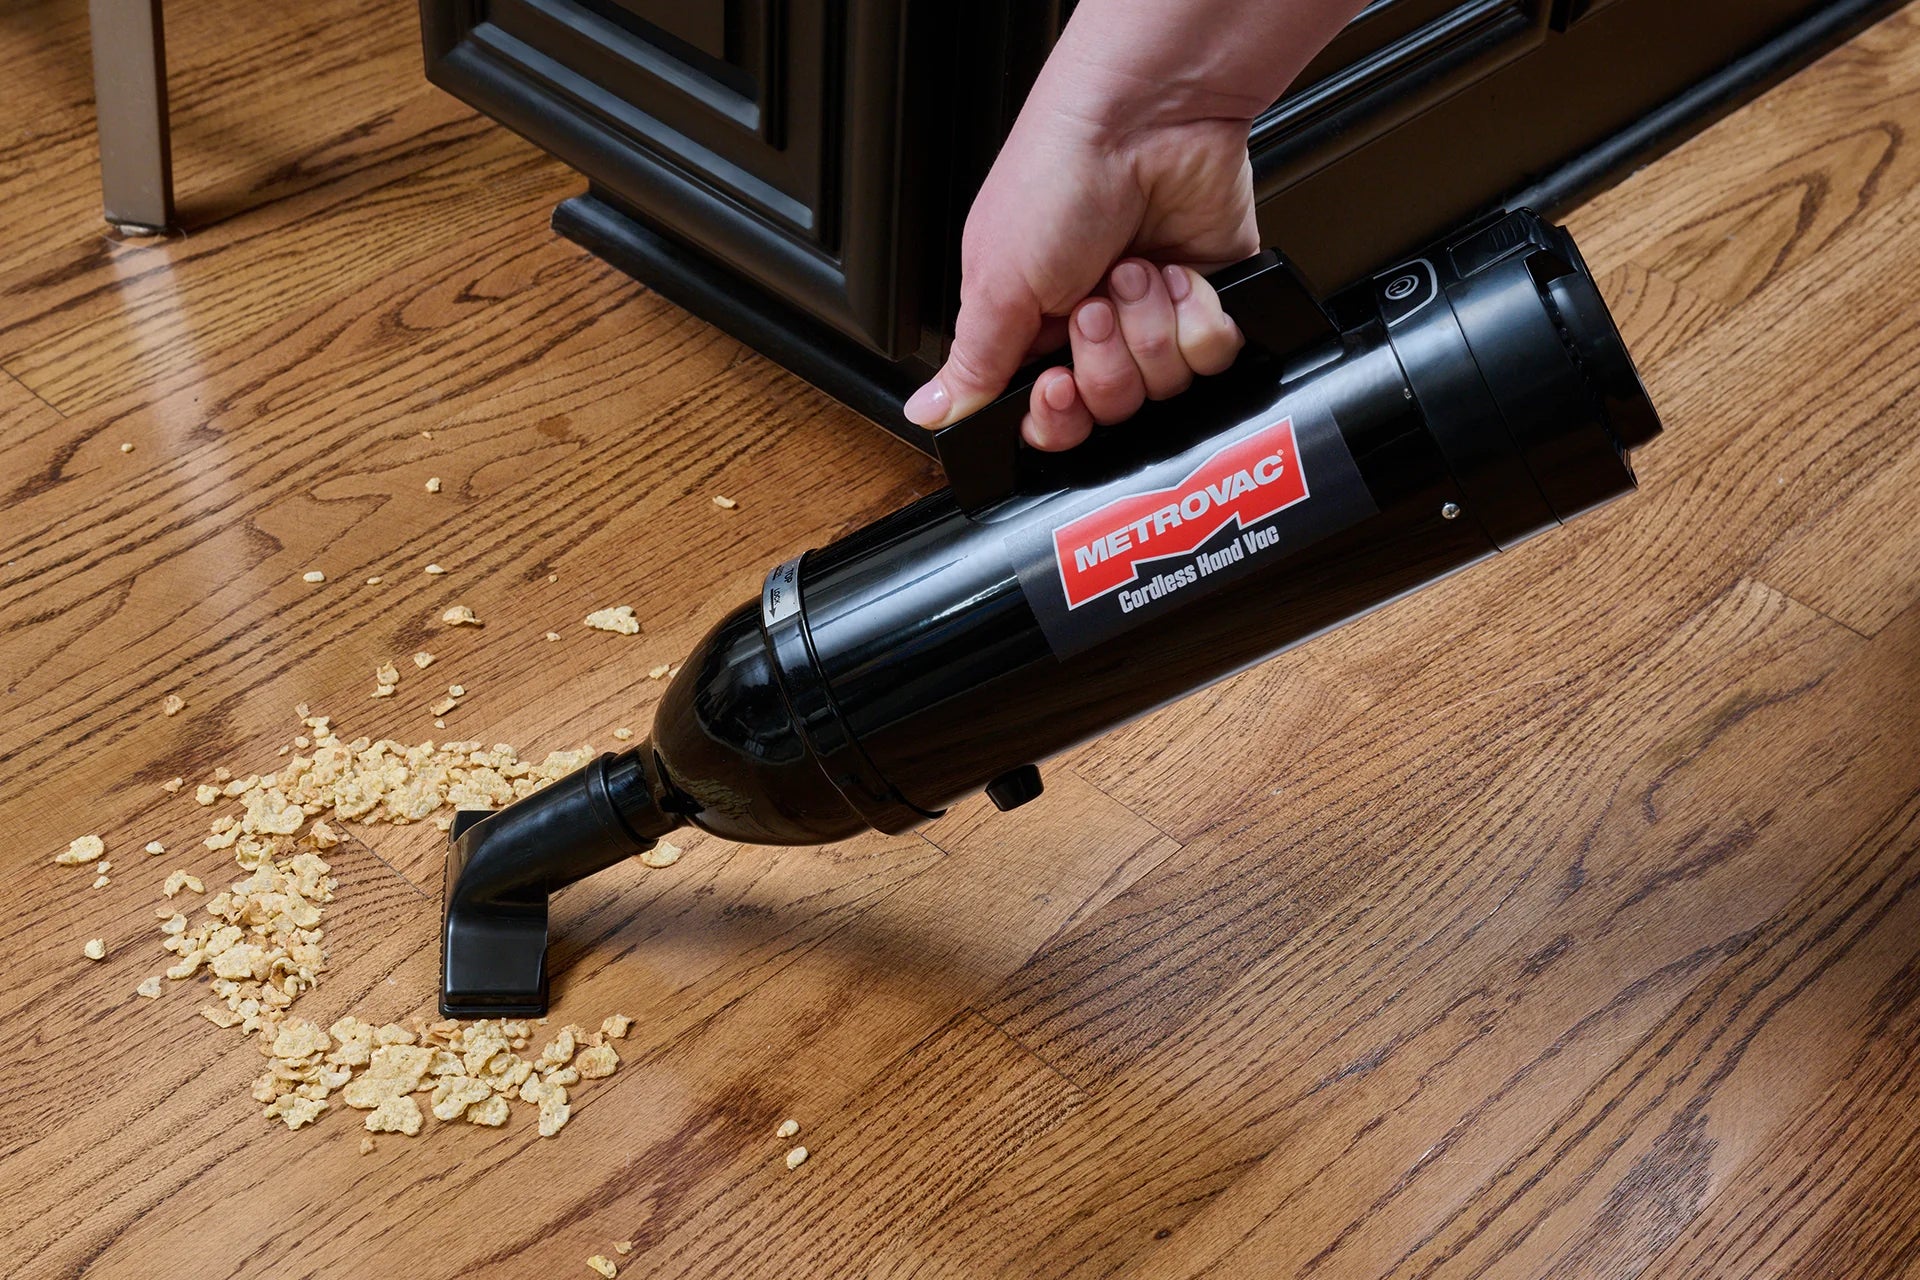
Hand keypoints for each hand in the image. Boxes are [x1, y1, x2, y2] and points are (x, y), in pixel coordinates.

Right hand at [902, 92, 1253, 450]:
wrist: (1145, 120)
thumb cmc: (1059, 176)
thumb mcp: (998, 281)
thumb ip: (973, 363)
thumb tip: (931, 411)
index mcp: (1033, 330)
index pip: (1049, 419)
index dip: (1059, 417)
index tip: (1057, 385)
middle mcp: (1095, 331)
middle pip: (1110, 409)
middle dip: (1105, 361)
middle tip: (1092, 304)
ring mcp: (1153, 319)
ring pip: (1164, 386)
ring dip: (1147, 326)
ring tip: (1132, 269)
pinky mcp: (1207, 305)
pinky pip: (1212, 358)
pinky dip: (1195, 316)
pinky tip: (1175, 273)